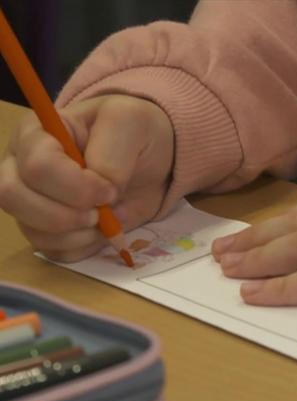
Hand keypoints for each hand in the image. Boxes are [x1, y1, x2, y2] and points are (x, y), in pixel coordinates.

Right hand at [0, 95, 173, 261]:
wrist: (151, 160)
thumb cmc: (134, 133)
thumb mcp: (130, 121)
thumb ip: (112, 152)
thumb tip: (101, 193)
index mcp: (36, 133)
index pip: (36, 166)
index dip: (76, 186)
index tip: (110, 190)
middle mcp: (21, 167)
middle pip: (14, 198)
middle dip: (67, 214)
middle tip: (103, 211)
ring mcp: (30, 201)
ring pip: (32, 230)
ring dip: (79, 234)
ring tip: (110, 219)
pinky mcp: (47, 229)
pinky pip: (53, 251)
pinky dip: (84, 247)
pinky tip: (103, 230)